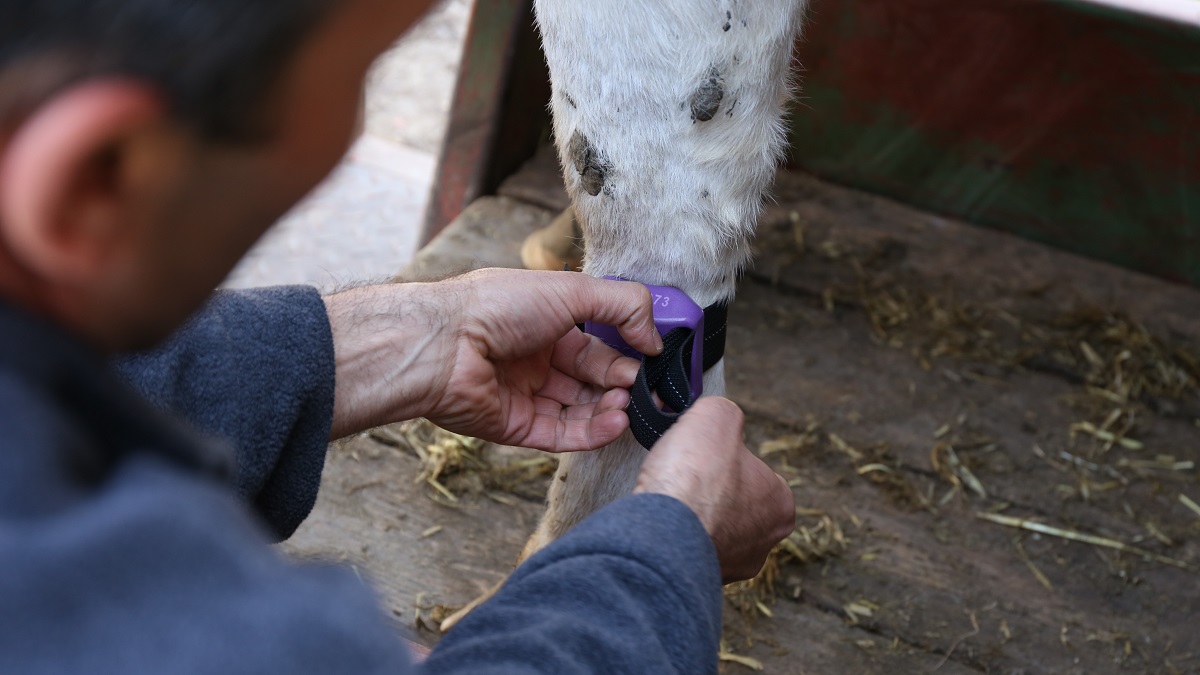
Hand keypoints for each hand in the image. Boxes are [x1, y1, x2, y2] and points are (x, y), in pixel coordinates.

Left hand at [323, 268, 661, 448]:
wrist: (441, 344)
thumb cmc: (495, 306)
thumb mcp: (571, 290)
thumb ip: (623, 305)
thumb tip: (655, 336)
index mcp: (546, 322)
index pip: (599, 342)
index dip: (628, 350)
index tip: (655, 358)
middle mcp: (536, 359)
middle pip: (593, 379)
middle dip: (623, 383)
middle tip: (648, 387)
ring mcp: (526, 395)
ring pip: (581, 410)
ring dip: (611, 409)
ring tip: (631, 405)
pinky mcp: (516, 428)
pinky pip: (561, 435)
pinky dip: (592, 432)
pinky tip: (615, 422)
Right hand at [634, 397, 794, 582]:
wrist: (659, 527)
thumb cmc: (693, 475)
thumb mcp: (716, 415)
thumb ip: (725, 414)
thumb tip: (720, 418)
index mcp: (781, 504)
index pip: (755, 472)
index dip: (724, 459)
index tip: (703, 457)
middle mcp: (764, 542)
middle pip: (734, 504)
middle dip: (711, 493)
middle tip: (686, 479)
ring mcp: (732, 566)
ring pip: (711, 530)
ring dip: (693, 517)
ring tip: (671, 502)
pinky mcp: (700, 579)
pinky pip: (688, 550)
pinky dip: (676, 537)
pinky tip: (663, 524)